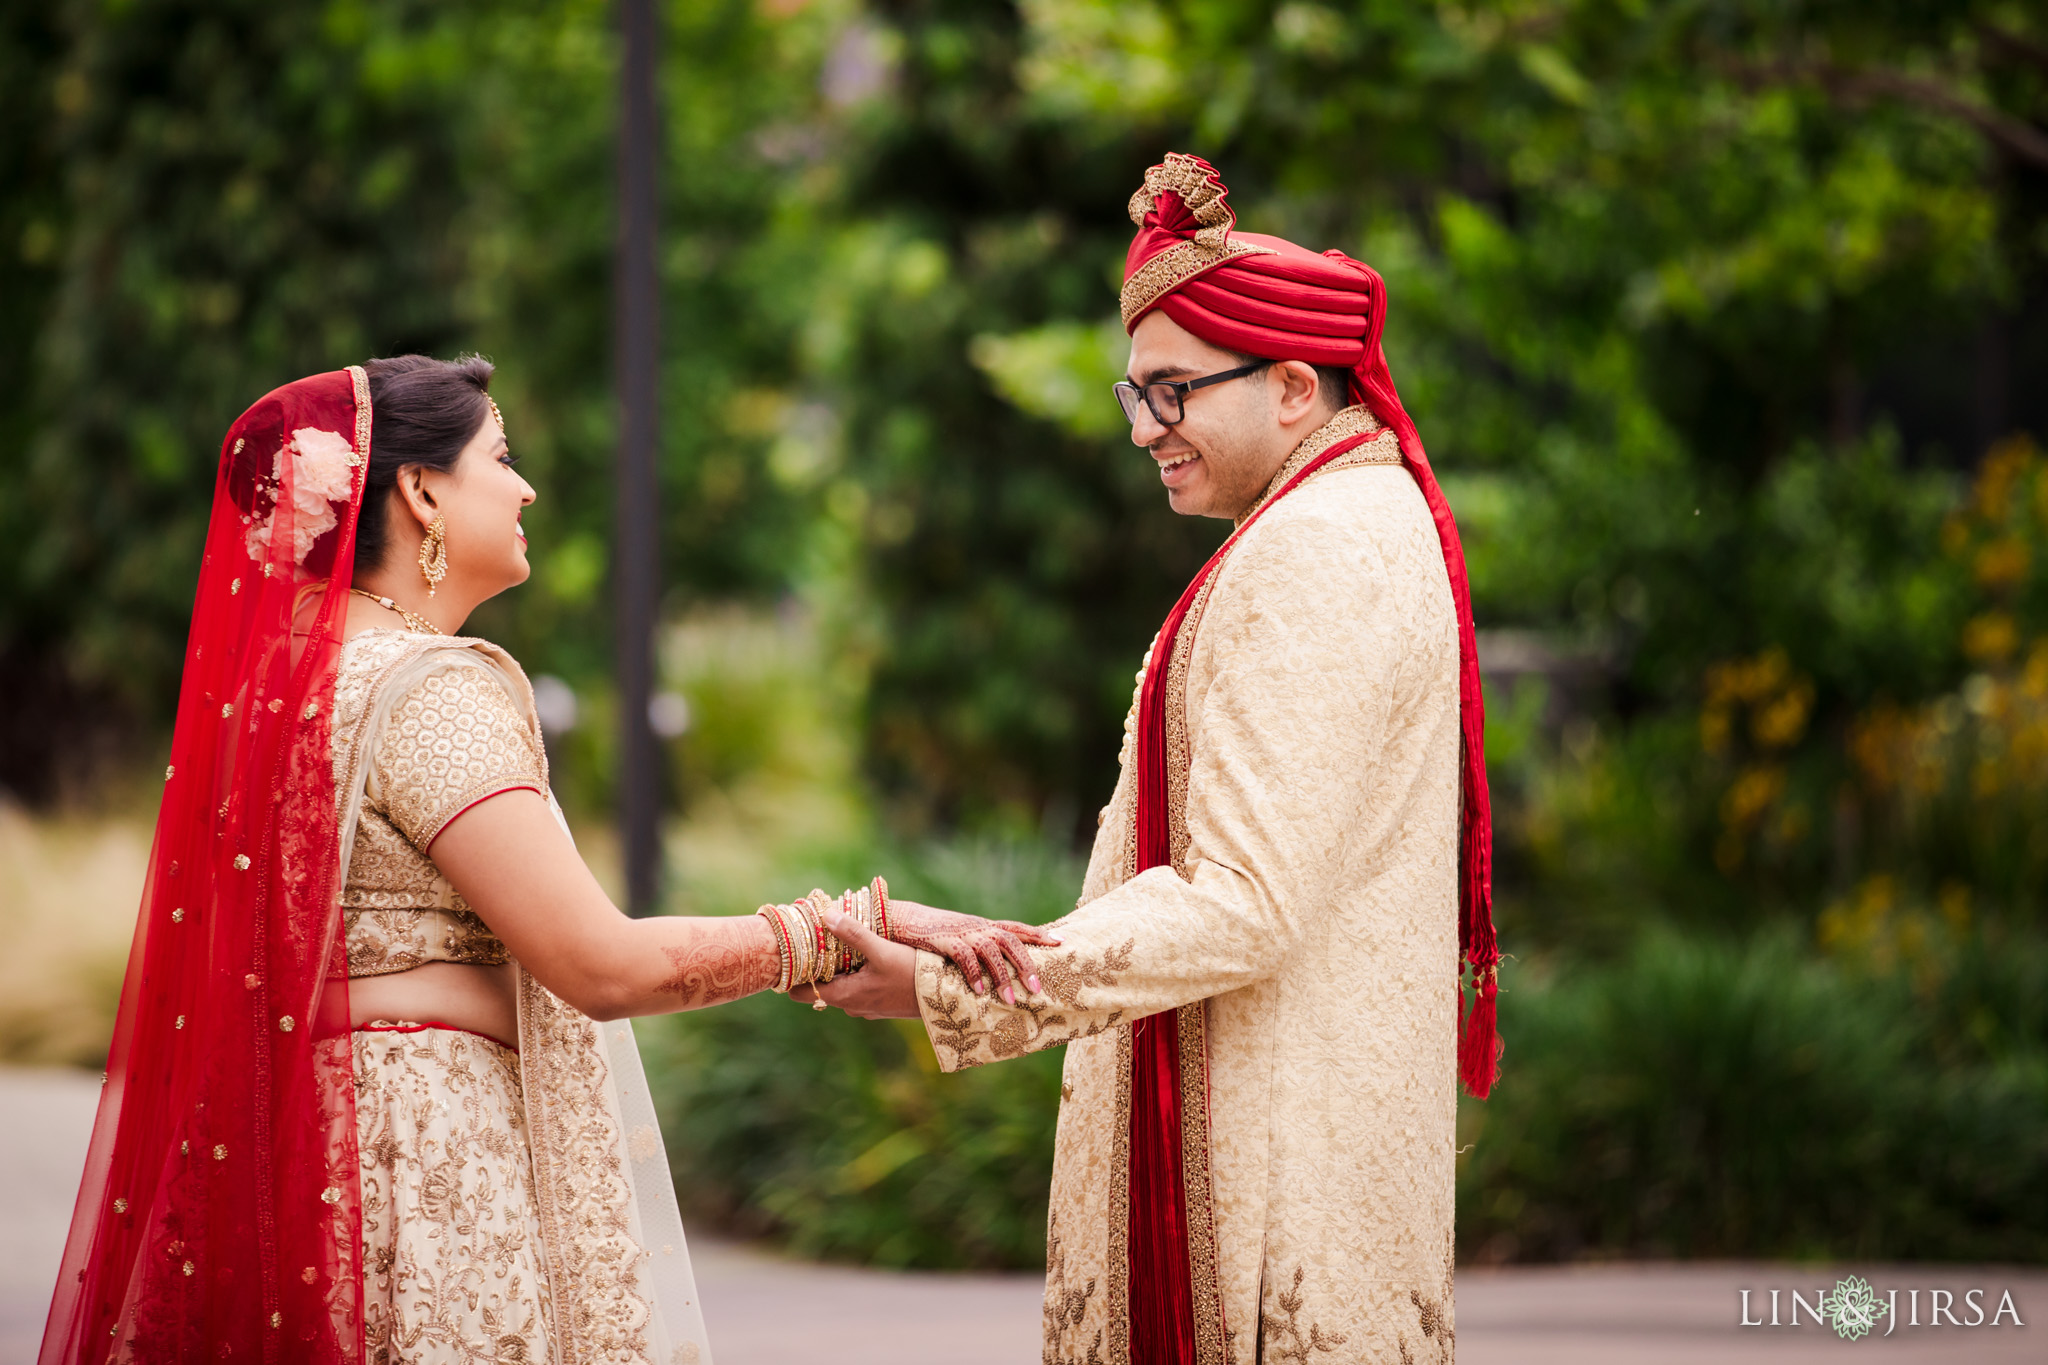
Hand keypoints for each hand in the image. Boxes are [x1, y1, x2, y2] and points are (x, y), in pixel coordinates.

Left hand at [803, 913, 919, 1017]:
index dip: (795, 974)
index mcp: (845, 996)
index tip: (795, 952)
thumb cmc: (914, 975)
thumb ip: (854, 934)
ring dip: (839, 970)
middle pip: (821, 988)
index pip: (801, 993)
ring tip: (841, 945)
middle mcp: (852, 1006)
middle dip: (818, 967)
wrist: (949, 999)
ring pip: (841, 988)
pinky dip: (855, 975)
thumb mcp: (883, 951)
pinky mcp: (881, 1005)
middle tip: (818, 941)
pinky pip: (858, 990)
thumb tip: (826, 915)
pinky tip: (866, 958)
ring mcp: (867, 1008)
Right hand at [885, 899, 1061, 1004]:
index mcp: (984, 927)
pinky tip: (978, 991)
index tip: (1061, 942)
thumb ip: (979, 951)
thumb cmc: (933, 934)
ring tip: (1010, 1000)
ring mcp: (962, 933)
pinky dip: (972, 973)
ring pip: (990, 950)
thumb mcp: (961, 939)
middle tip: (1037, 988)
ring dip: (1001, 976)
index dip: (1038, 934)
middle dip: (1026, 963)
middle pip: (1009, 940)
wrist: (901, 919)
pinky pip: (963, 956)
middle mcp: (977, 928)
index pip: (1017, 929)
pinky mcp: (943, 940)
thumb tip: (998, 975)